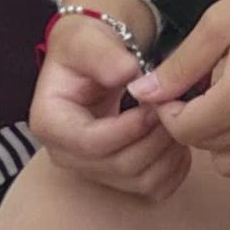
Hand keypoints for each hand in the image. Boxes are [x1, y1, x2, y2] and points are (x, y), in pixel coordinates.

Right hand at [32, 4, 188, 201]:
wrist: (94, 60)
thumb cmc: (86, 47)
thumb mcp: (87, 40)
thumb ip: (104, 55)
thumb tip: (127, 74)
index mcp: (49, 123)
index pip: (90, 142)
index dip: (127, 129)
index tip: (153, 107)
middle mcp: (66, 154)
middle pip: (118, 166)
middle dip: (154, 139)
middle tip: (174, 110)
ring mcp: (92, 170)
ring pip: (139, 181)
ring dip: (168, 154)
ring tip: (178, 120)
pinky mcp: (117, 178)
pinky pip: (154, 189)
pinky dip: (174, 169)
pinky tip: (179, 140)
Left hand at [131, 0, 229, 176]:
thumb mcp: (222, 22)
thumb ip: (181, 64)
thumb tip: (144, 91)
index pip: (182, 130)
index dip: (166, 109)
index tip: (170, 85)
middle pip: (204, 148)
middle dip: (192, 119)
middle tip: (199, 82)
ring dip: (220, 137)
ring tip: (228, 97)